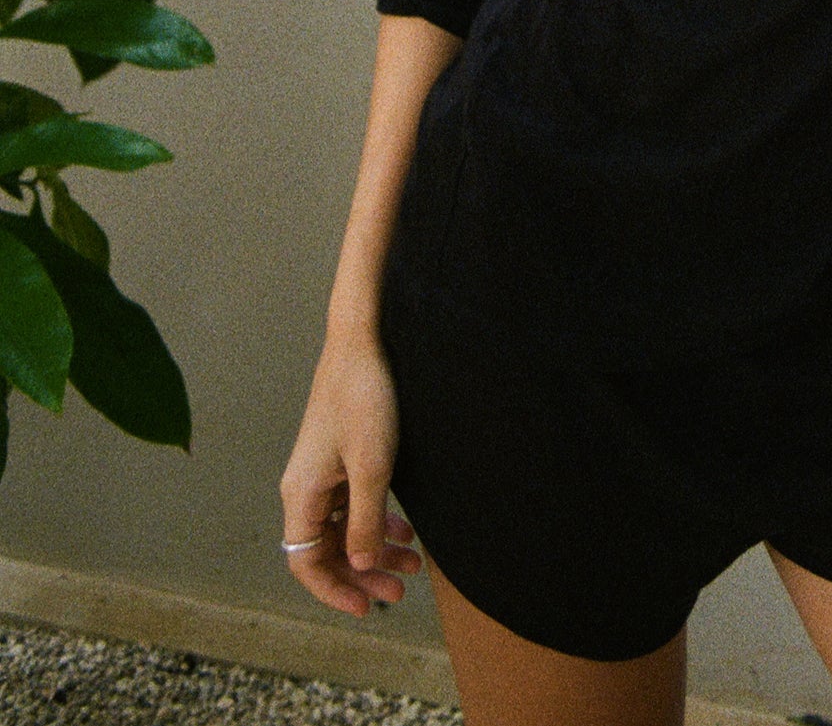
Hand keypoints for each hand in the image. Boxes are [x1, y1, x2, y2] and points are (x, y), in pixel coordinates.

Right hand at [279, 333, 423, 616]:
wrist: (363, 341)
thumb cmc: (365, 398)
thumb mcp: (372, 465)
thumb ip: (365, 520)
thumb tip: (362, 567)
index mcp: (301, 493)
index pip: (305, 562)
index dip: (335, 590)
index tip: (368, 608)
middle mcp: (305, 487)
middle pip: (326, 549)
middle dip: (362, 574)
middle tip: (400, 592)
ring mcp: (322, 471)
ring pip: (344, 527)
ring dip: (374, 549)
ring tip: (414, 566)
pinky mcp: (340, 456)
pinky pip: (353, 503)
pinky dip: (377, 520)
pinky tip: (405, 530)